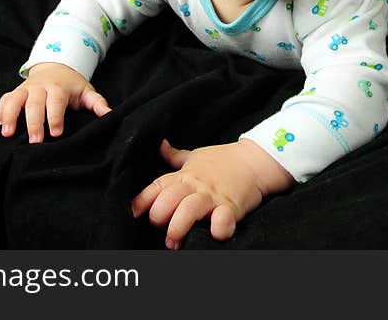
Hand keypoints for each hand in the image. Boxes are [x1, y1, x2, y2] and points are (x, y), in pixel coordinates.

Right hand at [0, 62, 110, 142]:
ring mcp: (26, 89)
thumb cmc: (72, 85)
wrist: (56, 66)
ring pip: (15, 99)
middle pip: (34, 103)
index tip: (56, 133)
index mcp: (58, 88)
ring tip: (6, 133)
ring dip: (9, 115)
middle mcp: (40, 87)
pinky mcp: (15, 92)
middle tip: (34, 140)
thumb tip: (110, 114)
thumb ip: (97, 103)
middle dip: (33, 122)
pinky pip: (4, 99)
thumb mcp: (87, 92)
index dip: (55, 117)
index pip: (56, 102)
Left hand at [131, 139, 294, 249]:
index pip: (157, 187)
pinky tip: (214, 233)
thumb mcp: (195, 156)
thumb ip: (174, 156)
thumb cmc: (223, 160)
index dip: (142, 201)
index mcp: (184, 176)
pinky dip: (218, 228)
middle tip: (161, 229)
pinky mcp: (232, 206)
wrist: (255, 160)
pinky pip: (223, 219)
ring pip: (189, 210)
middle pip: (168, 201)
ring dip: (179, 227)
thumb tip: (159, 145)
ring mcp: (213, 196)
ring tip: (174, 242)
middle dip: (159, 218)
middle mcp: (195, 186)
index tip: (133, 212)